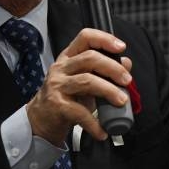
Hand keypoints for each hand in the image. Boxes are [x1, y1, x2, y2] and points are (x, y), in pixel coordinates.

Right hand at [26, 28, 132, 143]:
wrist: (41, 120)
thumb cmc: (67, 97)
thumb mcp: (86, 80)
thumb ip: (105, 71)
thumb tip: (126, 63)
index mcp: (69, 57)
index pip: (85, 37)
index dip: (104, 39)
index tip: (121, 47)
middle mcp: (61, 67)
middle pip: (90, 58)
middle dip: (113, 68)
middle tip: (127, 80)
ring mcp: (57, 85)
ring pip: (87, 81)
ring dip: (109, 91)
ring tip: (121, 101)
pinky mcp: (56, 105)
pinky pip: (80, 112)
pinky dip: (95, 123)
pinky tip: (103, 130)